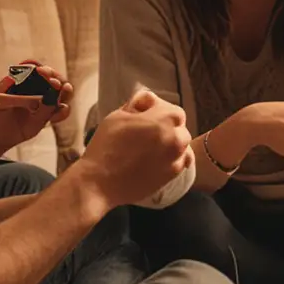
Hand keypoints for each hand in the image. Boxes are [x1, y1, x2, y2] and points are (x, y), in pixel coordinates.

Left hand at [0, 61, 72, 157]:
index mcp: (21, 81)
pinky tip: (62, 110)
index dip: (42, 71)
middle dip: (57, 79)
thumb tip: (12, 76)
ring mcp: (41, 104)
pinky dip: (63, 112)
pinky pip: (58, 113)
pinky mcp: (44, 118)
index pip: (36, 71)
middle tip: (56, 83)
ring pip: (60, 95)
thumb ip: (3, 88)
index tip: (43, 72)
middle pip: (53, 80)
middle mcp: (34, 90)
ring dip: (65, 92)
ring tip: (65, 91)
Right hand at [79, 87, 191, 208]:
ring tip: (151, 147)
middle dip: (167, 126)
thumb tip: (149, 101)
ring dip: (171, 142)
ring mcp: (175, 160)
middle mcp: (175, 140)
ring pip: (182, 145)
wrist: (100, 182)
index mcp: (163, 122)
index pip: (174, 111)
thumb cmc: (106, 146)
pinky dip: (172, 158)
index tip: (144, 115)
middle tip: (146, 131)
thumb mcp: (118, 115)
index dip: (160, 111)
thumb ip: (138, 104)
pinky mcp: (171, 176)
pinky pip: (180, 162)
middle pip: (180, 128)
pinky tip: (156, 159)